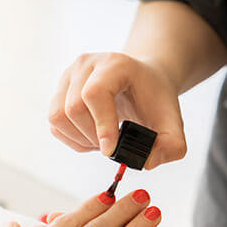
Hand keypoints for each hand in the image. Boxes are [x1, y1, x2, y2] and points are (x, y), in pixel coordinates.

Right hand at [48, 52, 185, 168]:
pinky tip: (91, 137)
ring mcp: (69, 75)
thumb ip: (171, 145)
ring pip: (58, 116)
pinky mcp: (59, 90)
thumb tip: (146, 162)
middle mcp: (86, 64)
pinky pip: (54, 122)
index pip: (95, 93)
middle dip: (92, 137)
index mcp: (115, 64)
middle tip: (112, 146)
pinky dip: (71, 138)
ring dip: (79, 139)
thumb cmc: (154, 98)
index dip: (101, 125)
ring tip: (101, 141)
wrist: (142, 80)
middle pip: (72, 108)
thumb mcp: (172, 120)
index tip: (111, 151)